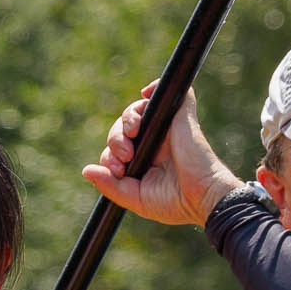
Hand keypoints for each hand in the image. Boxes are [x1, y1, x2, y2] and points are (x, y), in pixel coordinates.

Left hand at [81, 82, 243, 227]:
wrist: (203, 196)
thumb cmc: (175, 202)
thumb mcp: (136, 199)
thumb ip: (111, 186)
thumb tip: (87, 170)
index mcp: (143, 161)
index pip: (115, 150)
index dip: (110, 156)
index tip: (119, 170)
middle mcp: (153, 143)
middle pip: (121, 130)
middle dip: (115, 140)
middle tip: (125, 155)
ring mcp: (167, 128)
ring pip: (136, 111)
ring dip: (126, 119)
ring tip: (132, 133)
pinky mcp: (181, 115)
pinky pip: (166, 91)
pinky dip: (154, 87)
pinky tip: (145, 95)